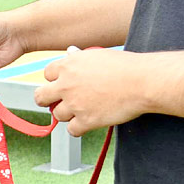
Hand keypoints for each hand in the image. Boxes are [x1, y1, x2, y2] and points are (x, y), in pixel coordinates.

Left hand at [32, 47, 148, 135]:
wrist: (142, 81)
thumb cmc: (125, 66)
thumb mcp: (97, 55)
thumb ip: (80, 57)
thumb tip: (71, 53)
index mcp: (68, 65)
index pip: (47, 74)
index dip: (55, 80)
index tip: (62, 84)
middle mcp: (66, 84)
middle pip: (41, 96)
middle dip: (48, 100)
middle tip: (58, 102)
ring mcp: (75, 104)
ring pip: (57, 115)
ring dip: (68, 114)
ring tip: (82, 111)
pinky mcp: (86, 120)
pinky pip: (72, 130)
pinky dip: (79, 129)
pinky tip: (88, 123)